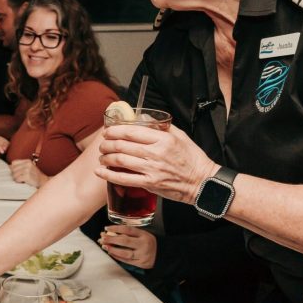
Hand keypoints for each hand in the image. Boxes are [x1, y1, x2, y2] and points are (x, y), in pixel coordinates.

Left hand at [9, 158, 46, 187]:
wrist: (43, 182)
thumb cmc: (34, 176)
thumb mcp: (28, 168)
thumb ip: (20, 166)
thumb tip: (9, 167)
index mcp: (27, 161)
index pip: (13, 163)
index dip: (13, 168)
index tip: (18, 173)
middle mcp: (28, 164)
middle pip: (13, 169)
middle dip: (14, 174)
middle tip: (20, 177)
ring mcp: (27, 170)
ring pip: (14, 174)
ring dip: (16, 179)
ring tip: (22, 180)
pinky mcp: (27, 176)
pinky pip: (17, 179)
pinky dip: (19, 181)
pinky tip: (23, 182)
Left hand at [96, 123, 216, 204]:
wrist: (202, 182)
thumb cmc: (192, 158)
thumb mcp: (180, 136)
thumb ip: (162, 126)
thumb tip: (143, 120)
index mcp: (163, 139)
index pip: (131, 131)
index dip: (114, 130)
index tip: (108, 131)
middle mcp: (156, 153)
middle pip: (122, 145)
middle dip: (106, 143)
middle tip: (102, 144)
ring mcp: (152, 169)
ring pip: (120, 160)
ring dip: (105, 157)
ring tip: (102, 156)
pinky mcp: (150, 183)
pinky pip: (123, 178)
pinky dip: (108, 174)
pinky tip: (100, 171)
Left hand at [98, 225, 156, 269]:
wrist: (162, 255)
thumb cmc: (149, 243)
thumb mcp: (143, 235)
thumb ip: (130, 234)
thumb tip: (110, 232)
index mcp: (144, 235)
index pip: (128, 230)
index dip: (116, 228)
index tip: (106, 228)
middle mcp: (144, 244)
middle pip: (125, 241)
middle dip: (111, 239)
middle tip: (102, 237)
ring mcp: (142, 255)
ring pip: (124, 253)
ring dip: (112, 249)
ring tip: (104, 246)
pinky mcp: (140, 264)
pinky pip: (126, 260)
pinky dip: (117, 256)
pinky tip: (111, 252)